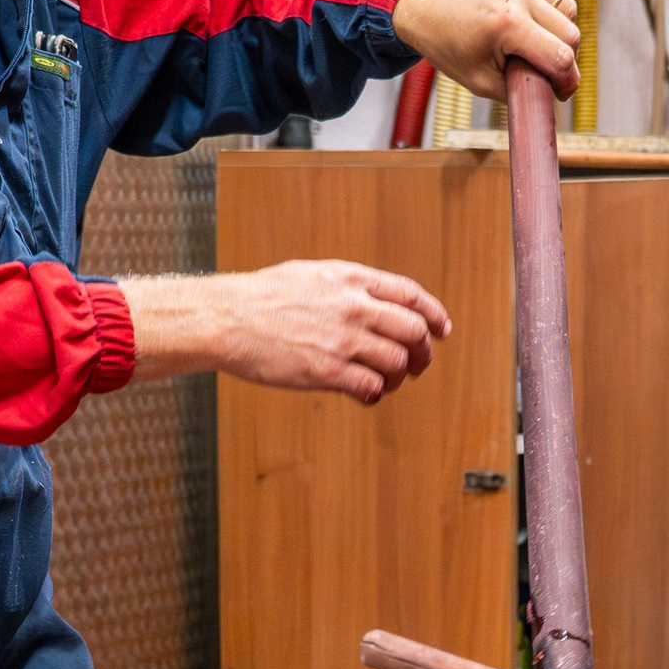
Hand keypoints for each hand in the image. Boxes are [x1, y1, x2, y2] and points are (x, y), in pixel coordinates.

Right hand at [119, 261, 452, 401]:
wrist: (226, 318)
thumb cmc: (260, 298)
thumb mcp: (311, 275)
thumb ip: (347, 286)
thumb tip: (375, 300)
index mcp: (350, 279)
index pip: (410, 295)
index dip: (434, 314)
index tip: (442, 330)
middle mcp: (352, 307)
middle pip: (413, 331)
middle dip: (423, 352)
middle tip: (419, 364)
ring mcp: (341, 340)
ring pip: (397, 362)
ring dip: (400, 377)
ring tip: (388, 382)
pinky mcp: (327, 371)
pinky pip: (371, 388)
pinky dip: (376, 394)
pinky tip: (367, 394)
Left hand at [392, 0, 579, 100]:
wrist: (427, 7)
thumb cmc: (450, 45)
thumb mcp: (482, 82)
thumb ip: (523, 89)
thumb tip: (555, 89)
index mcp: (508, 24)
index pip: (560, 57)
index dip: (567, 81)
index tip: (561, 92)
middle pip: (571, 33)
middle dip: (564, 57)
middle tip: (545, 68)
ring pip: (569, 9)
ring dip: (559, 30)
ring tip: (534, 40)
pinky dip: (552, 7)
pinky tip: (532, 18)